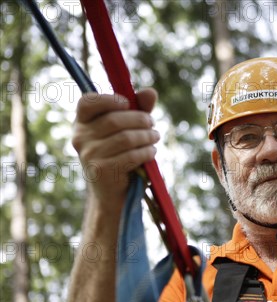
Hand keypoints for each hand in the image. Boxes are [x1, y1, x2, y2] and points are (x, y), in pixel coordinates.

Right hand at [72, 88, 158, 207]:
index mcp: (82, 122)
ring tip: (155, 137)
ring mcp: (89, 155)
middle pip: (114, 120)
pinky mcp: (101, 170)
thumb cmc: (121, 155)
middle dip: (140, 119)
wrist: (112, 192)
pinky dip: (146, 152)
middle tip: (152, 124)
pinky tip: (151, 152)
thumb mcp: (128, 129)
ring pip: (125, 138)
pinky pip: (130, 156)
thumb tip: (151, 92)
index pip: (88, 102)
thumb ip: (138, 109)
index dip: (109, 99)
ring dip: (147, 136)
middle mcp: (80, 137)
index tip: (127, 103)